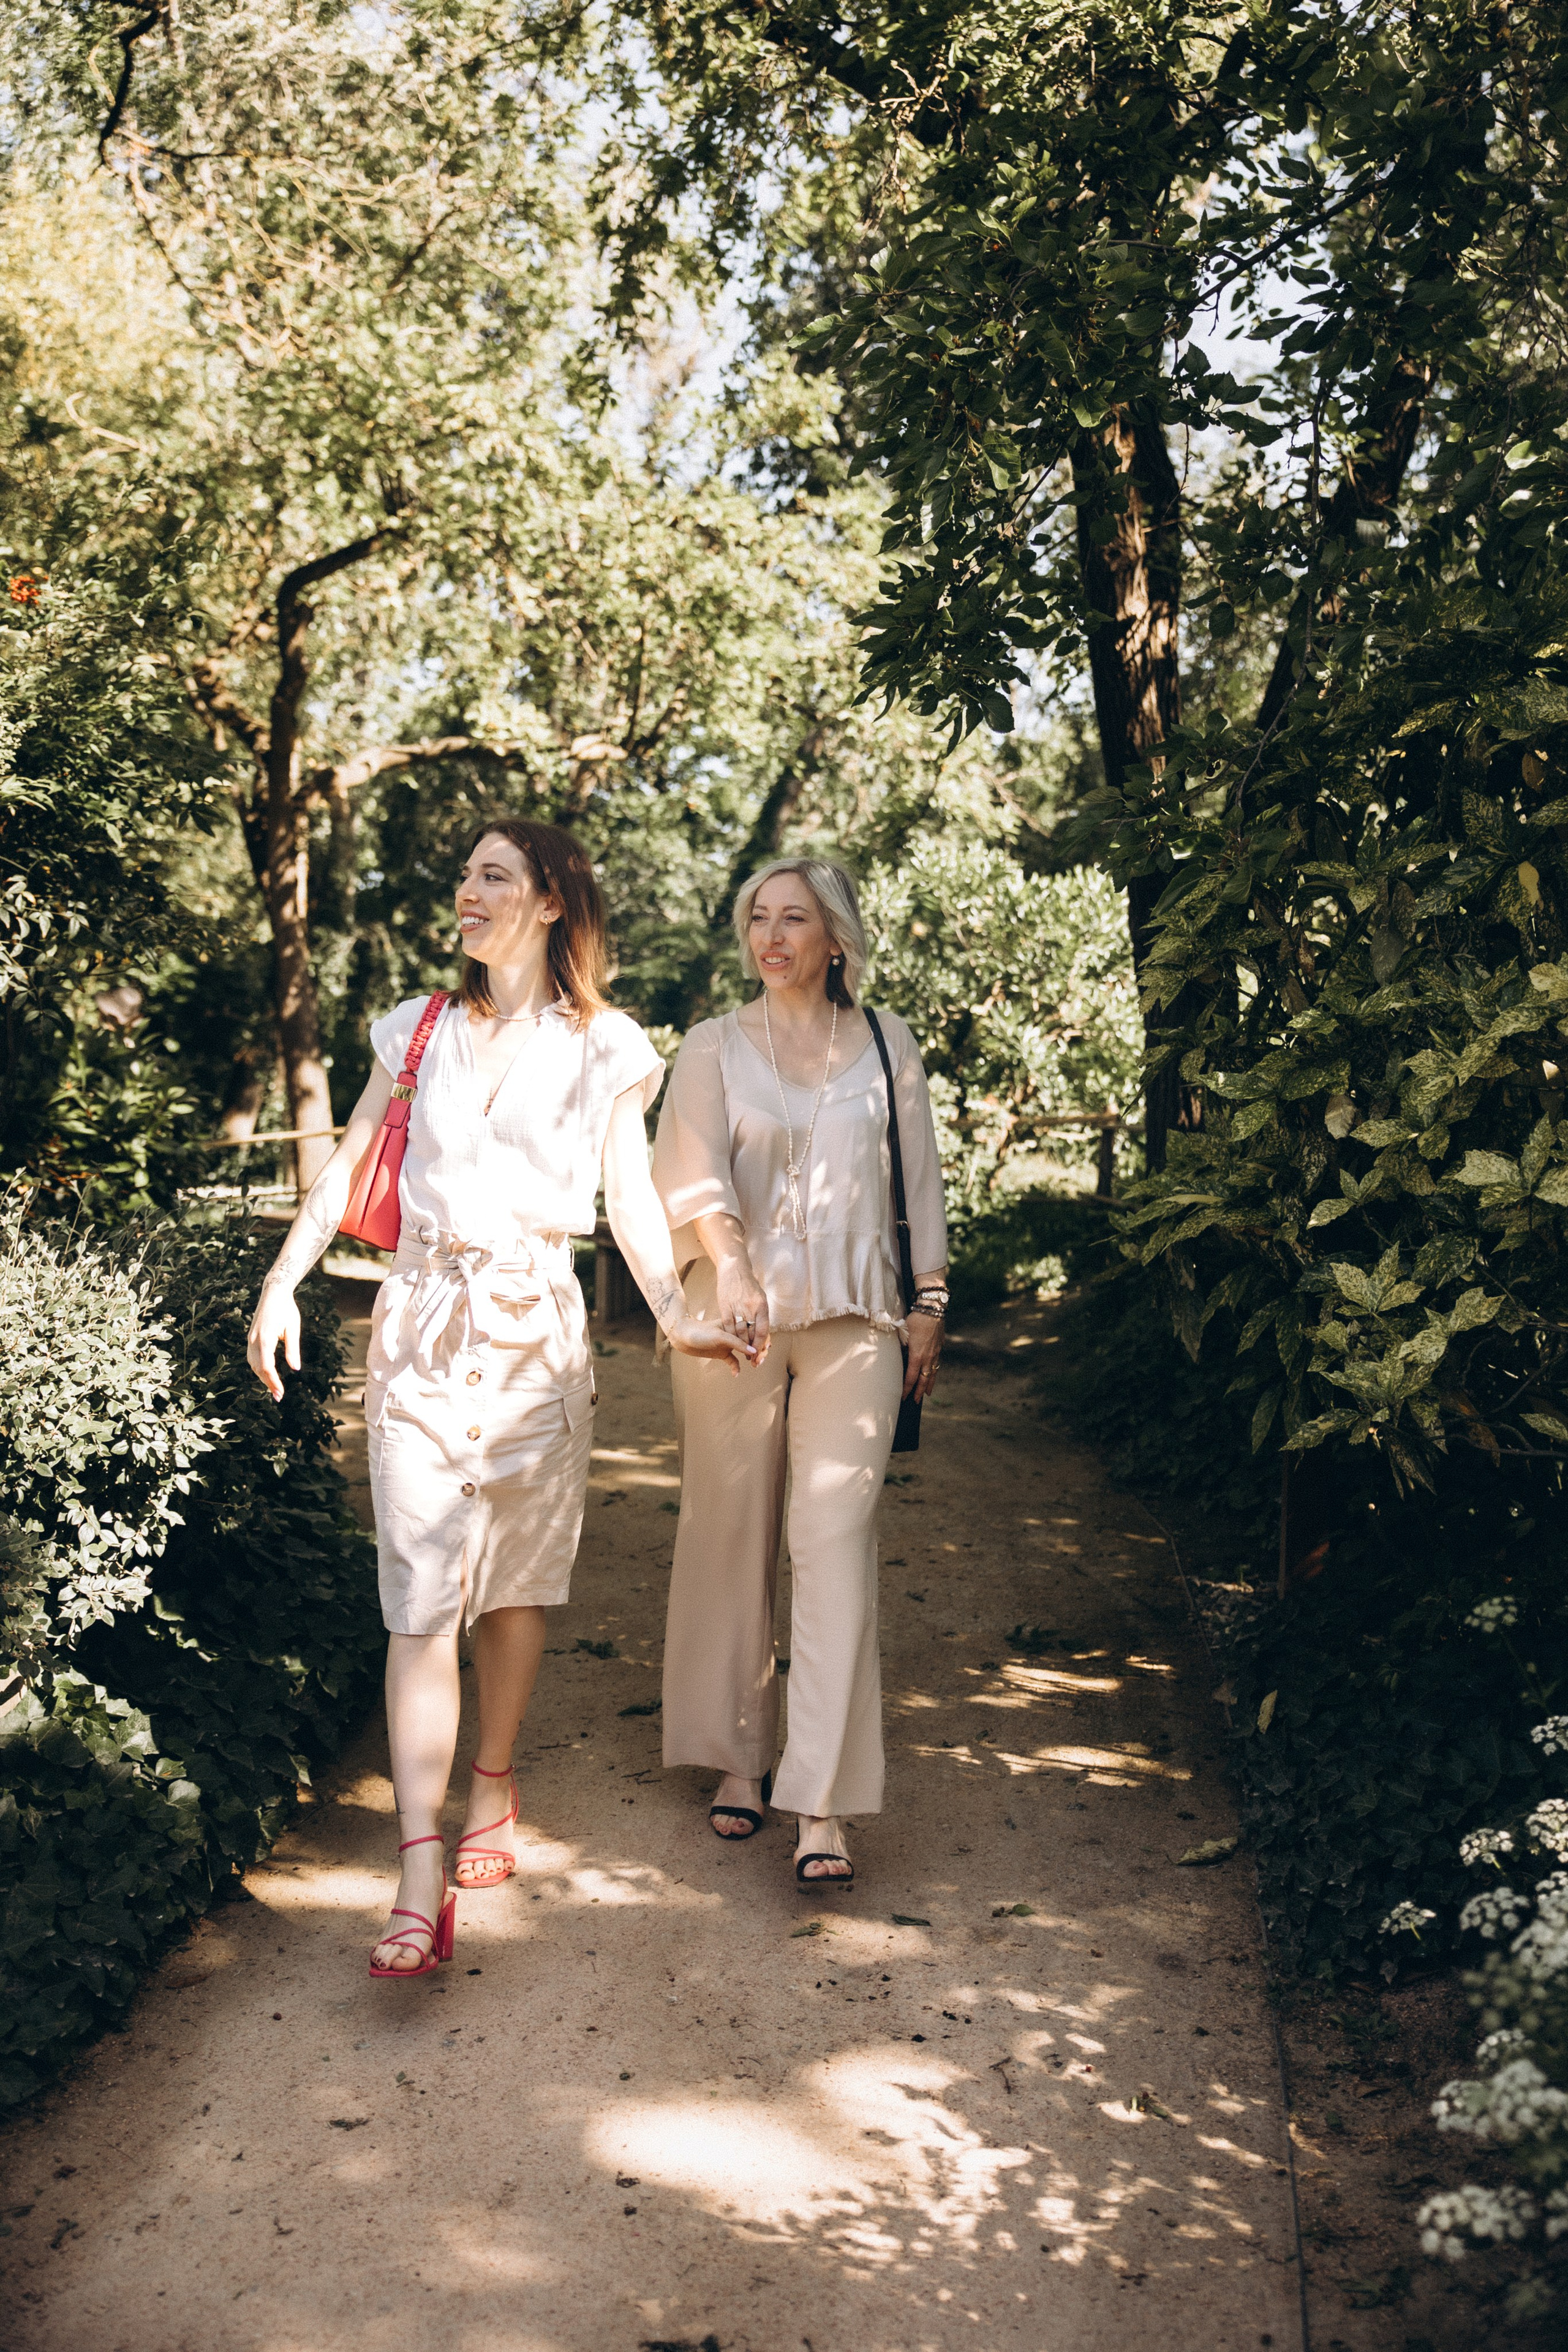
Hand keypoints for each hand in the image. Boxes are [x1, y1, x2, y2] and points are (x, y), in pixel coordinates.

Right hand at [247, 1277, 300, 1400]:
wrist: (273, 1293)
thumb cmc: (287, 1309)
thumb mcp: (293, 1328)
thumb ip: (293, 1349)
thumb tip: (295, 1369)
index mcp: (265, 1338)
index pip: (267, 1367)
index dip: (273, 1382)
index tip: (280, 1394)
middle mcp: (254, 1340)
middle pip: (258, 1368)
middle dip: (268, 1383)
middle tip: (279, 1396)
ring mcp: (250, 1339)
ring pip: (253, 1364)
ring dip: (262, 1377)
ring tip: (274, 1388)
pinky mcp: (251, 1338)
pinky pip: (251, 1357)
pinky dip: (258, 1368)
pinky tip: (267, 1374)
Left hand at [667, 1314, 757, 1371]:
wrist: (682, 1336)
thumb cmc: (700, 1331)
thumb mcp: (720, 1336)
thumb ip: (737, 1343)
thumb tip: (754, 1351)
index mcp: (736, 1325)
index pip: (753, 1332)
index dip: (762, 1340)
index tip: (766, 1350)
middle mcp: (734, 1334)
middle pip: (752, 1343)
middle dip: (758, 1352)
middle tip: (760, 1361)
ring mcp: (728, 1344)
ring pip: (744, 1352)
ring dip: (750, 1359)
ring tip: (754, 1366)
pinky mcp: (721, 1353)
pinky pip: (733, 1361)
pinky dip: (736, 1367)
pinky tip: (736, 1374)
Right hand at [713, 1254, 770, 1363]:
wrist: (734, 1270)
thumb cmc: (749, 1286)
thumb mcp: (761, 1298)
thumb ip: (762, 1316)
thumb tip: (764, 1333)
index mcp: (762, 1306)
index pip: (763, 1330)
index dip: (761, 1344)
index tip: (759, 1353)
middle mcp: (750, 1307)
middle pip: (751, 1333)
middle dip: (752, 1348)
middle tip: (752, 1358)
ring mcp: (737, 1306)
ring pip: (739, 1331)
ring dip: (741, 1345)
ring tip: (743, 1353)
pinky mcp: (725, 1306)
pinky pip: (728, 1325)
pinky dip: (730, 1336)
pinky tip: (731, 1342)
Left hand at [903, 1311, 942, 1401]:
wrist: (933, 1309)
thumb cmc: (916, 1320)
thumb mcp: (903, 1333)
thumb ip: (900, 1347)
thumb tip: (895, 1356)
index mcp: (917, 1356)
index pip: (911, 1378)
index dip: (907, 1389)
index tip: (903, 1397)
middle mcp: (928, 1358)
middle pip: (924, 1380)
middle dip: (919, 1392)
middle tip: (916, 1401)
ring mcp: (936, 1353)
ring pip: (932, 1373)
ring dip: (929, 1384)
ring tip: (927, 1393)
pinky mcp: (940, 1347)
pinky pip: (937, 1364)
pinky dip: (934, 1372)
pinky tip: (932, 1374)